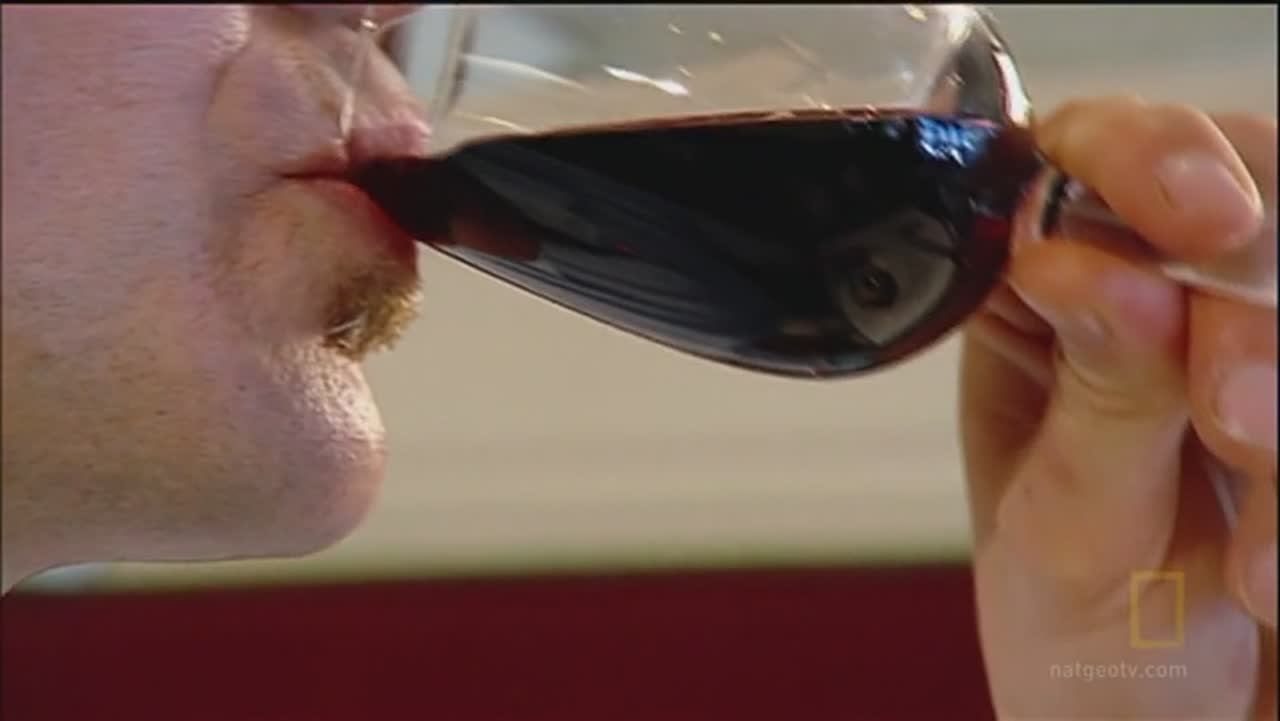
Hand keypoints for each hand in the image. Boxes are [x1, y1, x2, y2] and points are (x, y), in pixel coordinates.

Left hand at [961, 98, 1275, 719]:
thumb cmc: (1085, 645)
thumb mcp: (1067, 533)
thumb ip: (1095, 399)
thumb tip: (1093, 266)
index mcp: (1049, 310)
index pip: (1079, 165)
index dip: (1138, 156)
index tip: (1193, 218)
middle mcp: (1162, 304)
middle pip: (1245, 198)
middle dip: (1250, 297)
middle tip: (1236, 414)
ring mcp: (1263, 350)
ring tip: (1261, 563)